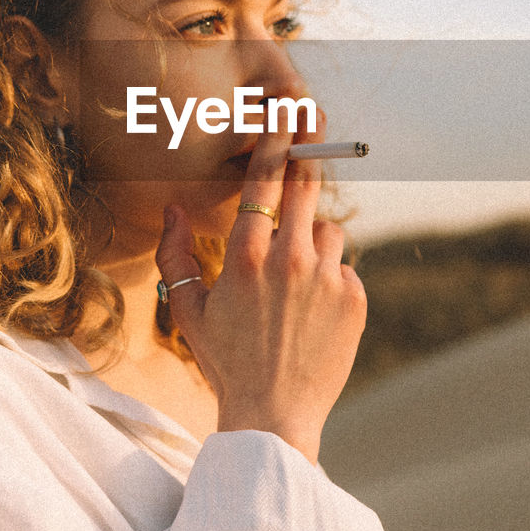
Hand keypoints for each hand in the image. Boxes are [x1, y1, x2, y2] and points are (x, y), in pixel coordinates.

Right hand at [155, 111, 365, 463]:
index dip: (277, 141)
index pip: (266, 180)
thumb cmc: (224, 362)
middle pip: (308, 186)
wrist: (274, 416)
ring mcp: (328, 279)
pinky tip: (312, 310)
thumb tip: (174, 207)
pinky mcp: (355, 299)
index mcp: (245, 256)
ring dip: (314, 240)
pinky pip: (345, 267)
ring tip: (294, 281)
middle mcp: (290, 259)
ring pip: (329, 230)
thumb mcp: (187, 310)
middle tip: (312, 131)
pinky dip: (331, 277)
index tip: (287, 113)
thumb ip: (175, 254)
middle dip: (308, 157)